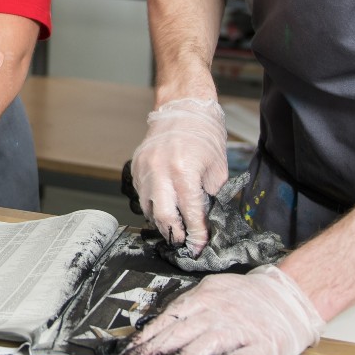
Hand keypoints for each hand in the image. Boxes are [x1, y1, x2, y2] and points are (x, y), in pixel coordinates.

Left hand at [116, 265, 322, 354]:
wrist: (290, 296)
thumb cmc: (246, 297)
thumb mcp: (212, 291)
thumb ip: (188, 309)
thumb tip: (156, 328)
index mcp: (203, 299)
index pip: (166, 320)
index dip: (144, 339)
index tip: (127, 353)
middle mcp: (217, 314)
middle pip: (177, 335)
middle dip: (150, 353)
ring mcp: (238, 330)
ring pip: (200, 348)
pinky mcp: (258, 347)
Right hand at [129, 98, 227, 252]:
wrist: (183, 108)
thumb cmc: (204, 134)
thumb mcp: (217, 169)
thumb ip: (210, 196)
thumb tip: (206, 220)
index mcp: (184, 171)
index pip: (191, 213)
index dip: (197, 234)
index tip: (199, 246)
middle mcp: (160, 171)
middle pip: (164, 217)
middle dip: (176, 234)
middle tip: (184, 242)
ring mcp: (145, 168)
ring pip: (148, 208)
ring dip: (162, 221)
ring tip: (174, 226)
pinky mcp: (136, 166)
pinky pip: (142, 194)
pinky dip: (152, 204)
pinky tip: (164, 205)